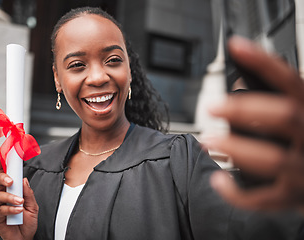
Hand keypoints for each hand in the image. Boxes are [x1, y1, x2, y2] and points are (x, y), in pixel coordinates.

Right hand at [0, 156, 38, 239]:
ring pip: (0, 195)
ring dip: (11, 197)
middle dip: (3, 177)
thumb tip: (24, 180)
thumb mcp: (33, 205)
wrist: (25, 237)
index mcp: (13, 190)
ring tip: (21, 202)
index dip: (3, 165)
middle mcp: (4, 195)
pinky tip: (18, 211)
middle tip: (11, 181)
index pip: (7, 175)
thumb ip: (29, 193)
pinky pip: (1, 209)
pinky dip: (10, 209)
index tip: (1, 157)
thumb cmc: (28, 221)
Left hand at [207, 36, 303, 212]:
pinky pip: (264, 199)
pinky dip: (237, 192)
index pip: (291, 81)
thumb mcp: (301, 119)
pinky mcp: (295, 197)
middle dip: (245, 110)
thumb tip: (237, 88)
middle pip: (284, 117)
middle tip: (212, 106)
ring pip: (272, 159)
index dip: (264, 62)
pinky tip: (218, 180)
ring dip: (235, 148)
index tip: (236, 46)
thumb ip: (281, 105)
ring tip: (206, 140)